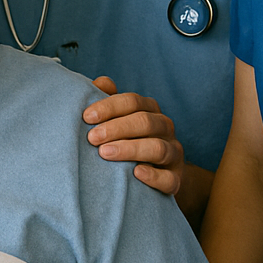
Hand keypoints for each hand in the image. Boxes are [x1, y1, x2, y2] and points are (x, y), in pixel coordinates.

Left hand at [85, 76, 184, 195]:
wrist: (155, 176)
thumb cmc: (127, 141)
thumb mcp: (118, 120)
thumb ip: (109, 102)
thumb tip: (101, 82)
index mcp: (150, 110)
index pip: (132, 101)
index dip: (109, 106)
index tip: (87, 117)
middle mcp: (165, 128)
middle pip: (145, 122)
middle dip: (117, 128)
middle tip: (92, 137)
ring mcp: (173, 153)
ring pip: (158, 148)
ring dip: (130, 149)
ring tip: (104, 153)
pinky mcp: (176, 179)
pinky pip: (169, 178)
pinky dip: (154, 176)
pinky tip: (136, 173)